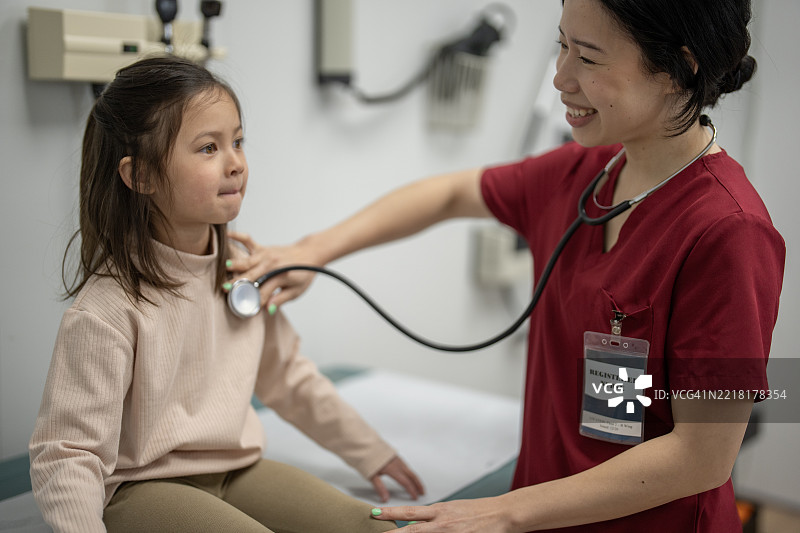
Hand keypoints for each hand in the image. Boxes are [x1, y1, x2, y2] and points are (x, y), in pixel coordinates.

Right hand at [226, 231, 319, 308]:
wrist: (310, 253)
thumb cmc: (304, 273)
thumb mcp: (296, 291)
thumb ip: (280, 300)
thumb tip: (267, 310)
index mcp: (280, 277)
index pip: (264, 292)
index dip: (255, 301)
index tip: (247, 309)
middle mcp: (272, 264)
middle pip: (252, 276)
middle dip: (238, 284)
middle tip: (225, 290)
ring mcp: (266, 254)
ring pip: (247, 261)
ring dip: (235, 265)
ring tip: (223, 269)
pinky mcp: (263, 248)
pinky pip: (248, 240)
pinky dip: (237, 236)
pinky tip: (227, 235)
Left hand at [371, 456, 425, 502]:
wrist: (365, 443)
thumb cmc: (366, 458)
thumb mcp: (371, 476)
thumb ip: (380, 488)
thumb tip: (385, 499)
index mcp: (393, 469)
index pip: (405, 482)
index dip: (411, 491)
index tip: (416, 497)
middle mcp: (397, 463)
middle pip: (412, 475)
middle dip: (418, 484)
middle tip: (422, 492)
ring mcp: (397, 459)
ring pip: (410, 470)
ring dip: (415, 478)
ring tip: (418, 485)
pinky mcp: (395, 456)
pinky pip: (406, 465)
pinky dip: (411, 472)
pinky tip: (409, 475)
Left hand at [371, 497, 515, 531]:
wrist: (502, 514)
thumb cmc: (478, 510)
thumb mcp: (452, 509)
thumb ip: (433, 517)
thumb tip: (414, 522)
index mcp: (439, 511)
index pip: (409, 511)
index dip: (391, 513)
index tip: (374, 513)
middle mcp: (442, 523)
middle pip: (412, 530)